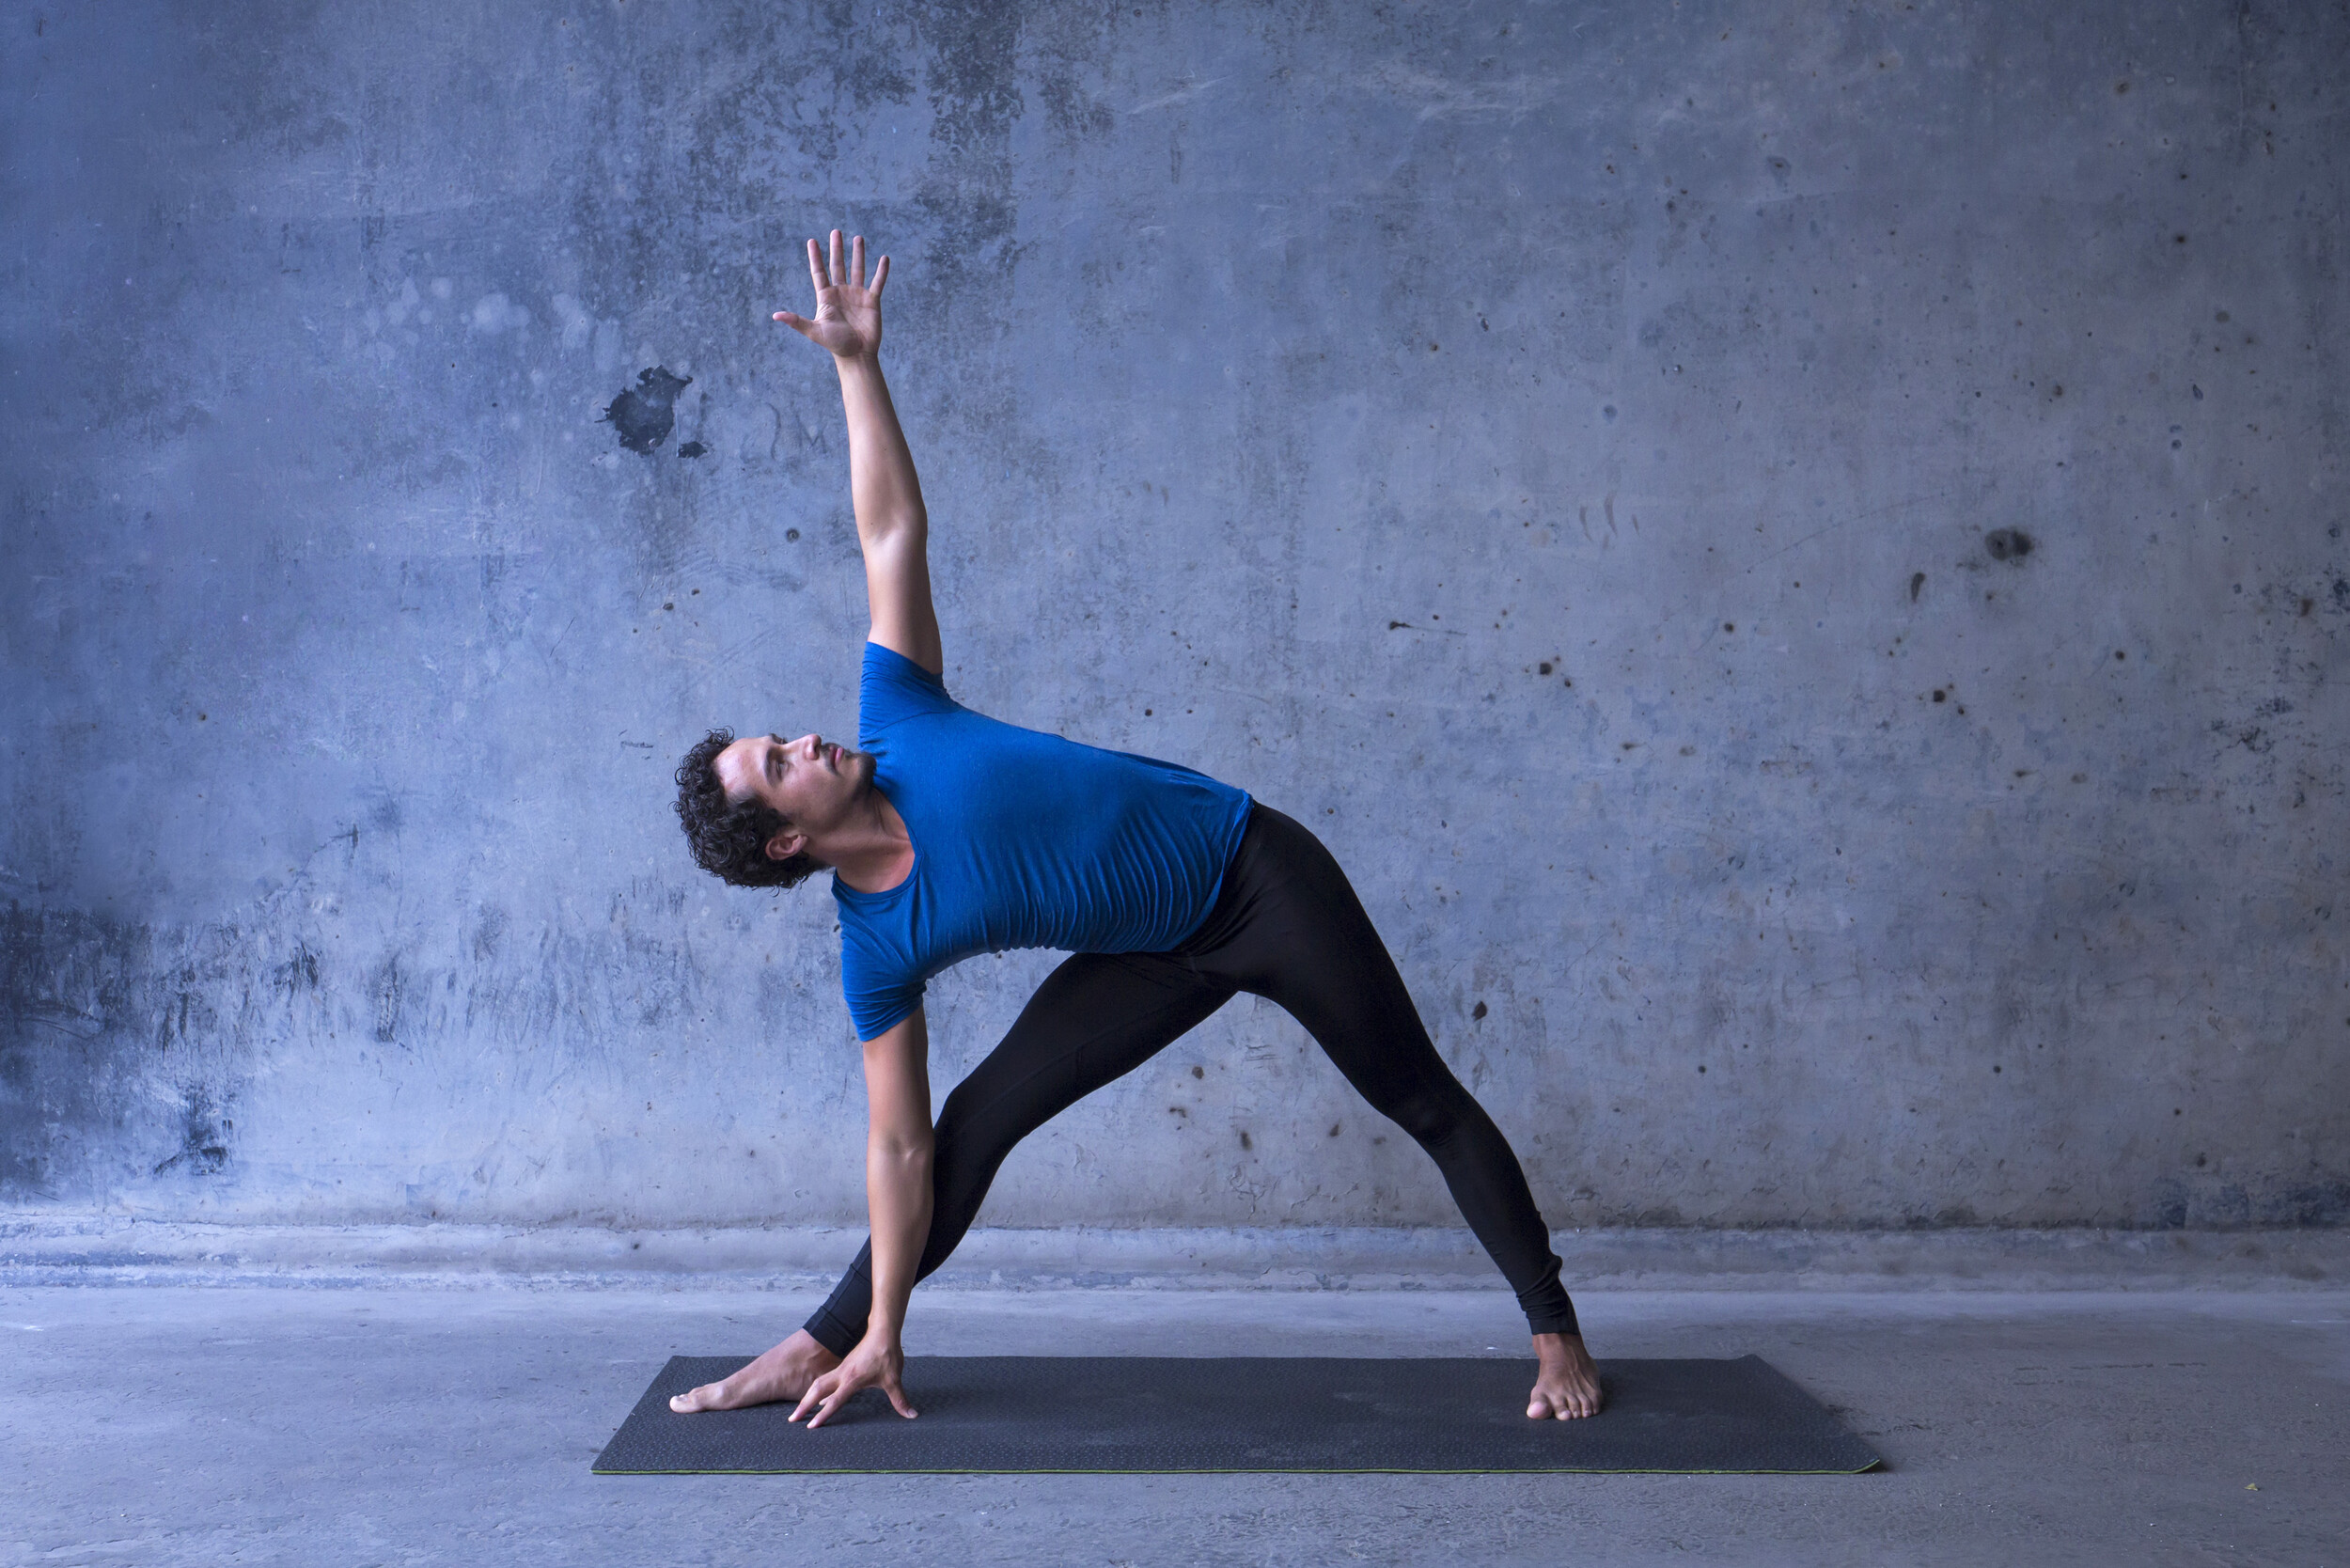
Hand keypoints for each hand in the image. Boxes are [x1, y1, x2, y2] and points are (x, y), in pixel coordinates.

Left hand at [774, 229, 887, 360]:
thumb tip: (775, 315)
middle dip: (837, 248)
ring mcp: (857, 295)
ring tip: (858, 238)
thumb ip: (796, 321)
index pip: (819, 272)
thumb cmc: (835, 344)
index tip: (812, 241)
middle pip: (838, 265)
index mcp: (826, 297)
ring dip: (858, 254)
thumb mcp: (814, 331)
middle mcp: (841, 292)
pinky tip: (884, 258)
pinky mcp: (872, 300)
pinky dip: (881, 271)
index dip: (816, 257)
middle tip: (835, 232)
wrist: (857, 355)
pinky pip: (877, 282)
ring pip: (858, 269)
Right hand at [789, 1329, 917, 1428]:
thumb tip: (912, 1415)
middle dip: (804, 1405)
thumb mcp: (894, 1380)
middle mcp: (842, 1375)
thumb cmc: (887, 1354)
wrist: (883, 1331)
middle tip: (792, 1419)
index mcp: (852, 1380)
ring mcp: (841, 1369)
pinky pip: (826, 1379)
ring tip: (799, 1409)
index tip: (810, 1426)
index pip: (834, 1401)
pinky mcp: (844, 1366)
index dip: (822, 1415)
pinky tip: (820, 1397)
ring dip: (808, 1396)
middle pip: (817, 1390)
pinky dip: (818, 1389)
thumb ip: (900, 1400)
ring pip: (818, 1383)